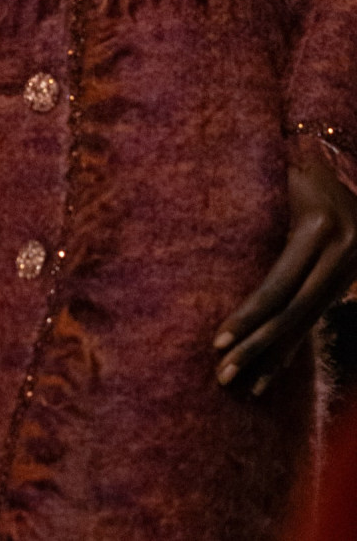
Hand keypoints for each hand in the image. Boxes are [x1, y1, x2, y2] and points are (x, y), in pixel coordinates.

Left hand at [213, 157, 356, 395]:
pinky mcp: (351, 278)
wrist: (347, 157)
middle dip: (257, 347)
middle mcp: (342, 251)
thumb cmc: (296, 161)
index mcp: (319, 227)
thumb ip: (255, 214)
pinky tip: (274, 371)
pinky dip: (294, 344)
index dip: (248, 317)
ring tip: (246, 385)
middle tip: (223, 376)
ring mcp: (351, 268)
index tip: (217, 341)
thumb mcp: (281, 179)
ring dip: (275, 356)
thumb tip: (201, 252)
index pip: (278, 285)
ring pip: (307, 321)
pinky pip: (317, 316)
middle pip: (293, 312)